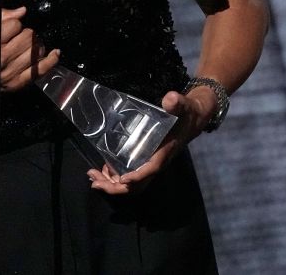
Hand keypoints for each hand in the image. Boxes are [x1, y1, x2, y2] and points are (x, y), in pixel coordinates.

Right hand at [0, 7, 59, 100]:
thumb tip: (22, 11)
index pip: (14, 25)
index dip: (14, 23)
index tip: (10, 28)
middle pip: (28, 37)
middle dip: (26, 33)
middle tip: (20, 36)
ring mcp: (9, 73)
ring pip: (35, 51)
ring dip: (35, 44)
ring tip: (29, 45)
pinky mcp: (16, 83)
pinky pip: (40, 70)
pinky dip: (50, 60)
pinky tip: (54, 53)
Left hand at [86, 86, 217, 195]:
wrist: (193, 118)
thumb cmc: (187, 113)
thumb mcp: (184, 106)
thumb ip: (177, 103)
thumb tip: (171, 98)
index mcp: (165, 152)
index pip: (151, 168)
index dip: (137, 176)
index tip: (122, 178)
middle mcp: (156, 162)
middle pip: (137, 184)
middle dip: (116, 187)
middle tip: (94, 182)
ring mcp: (150, 163)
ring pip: (131, 183)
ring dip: (111, 183)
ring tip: (92, 177)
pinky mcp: (145, 160)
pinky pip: (130, 175)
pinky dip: (115, 176)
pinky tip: (102, 170)